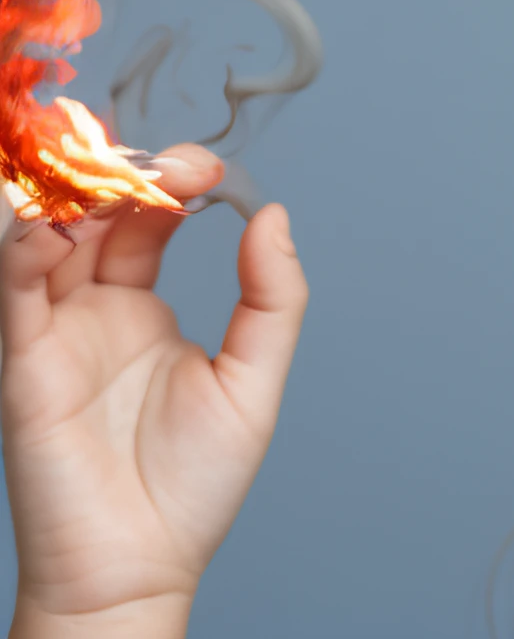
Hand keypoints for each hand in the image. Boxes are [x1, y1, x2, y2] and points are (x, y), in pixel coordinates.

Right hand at [2, 145, 306, 632]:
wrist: (137, 565)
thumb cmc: (193, 485)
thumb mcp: (254, 380)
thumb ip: (272, 299)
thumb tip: (273, 214)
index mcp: (144, 309)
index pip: (148, 219)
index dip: (174, 181)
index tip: (207, 170)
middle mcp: (92, 311)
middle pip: (93, 214)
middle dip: (127, 173)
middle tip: (171, 164)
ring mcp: (54, 331)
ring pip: (43, 236)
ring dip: (73, 194)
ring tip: (118, 175)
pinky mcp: (23, 362)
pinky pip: (15, 291)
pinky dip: (27, 249)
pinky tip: (59, 227)